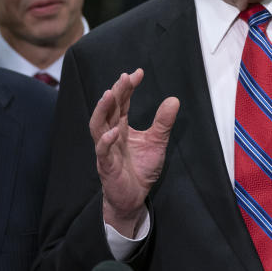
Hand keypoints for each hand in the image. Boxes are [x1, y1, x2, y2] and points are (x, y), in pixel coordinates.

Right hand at [88, 69, 179, 235]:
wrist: (134, 197)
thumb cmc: (141, 169)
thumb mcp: (157, 142)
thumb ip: (163, 122)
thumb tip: (174, 99)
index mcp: (121, 127)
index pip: (121, 103)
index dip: (127, 87)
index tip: (137, 73)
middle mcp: (110, 135)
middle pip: (109, 109)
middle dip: (116, 92)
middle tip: (125, 78)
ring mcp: (106, 150)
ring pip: (98, 126)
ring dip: (103, 110)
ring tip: (110, 95)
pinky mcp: (106, 166)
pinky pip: (102, 152)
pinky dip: (106, 142)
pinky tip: (114, 132)